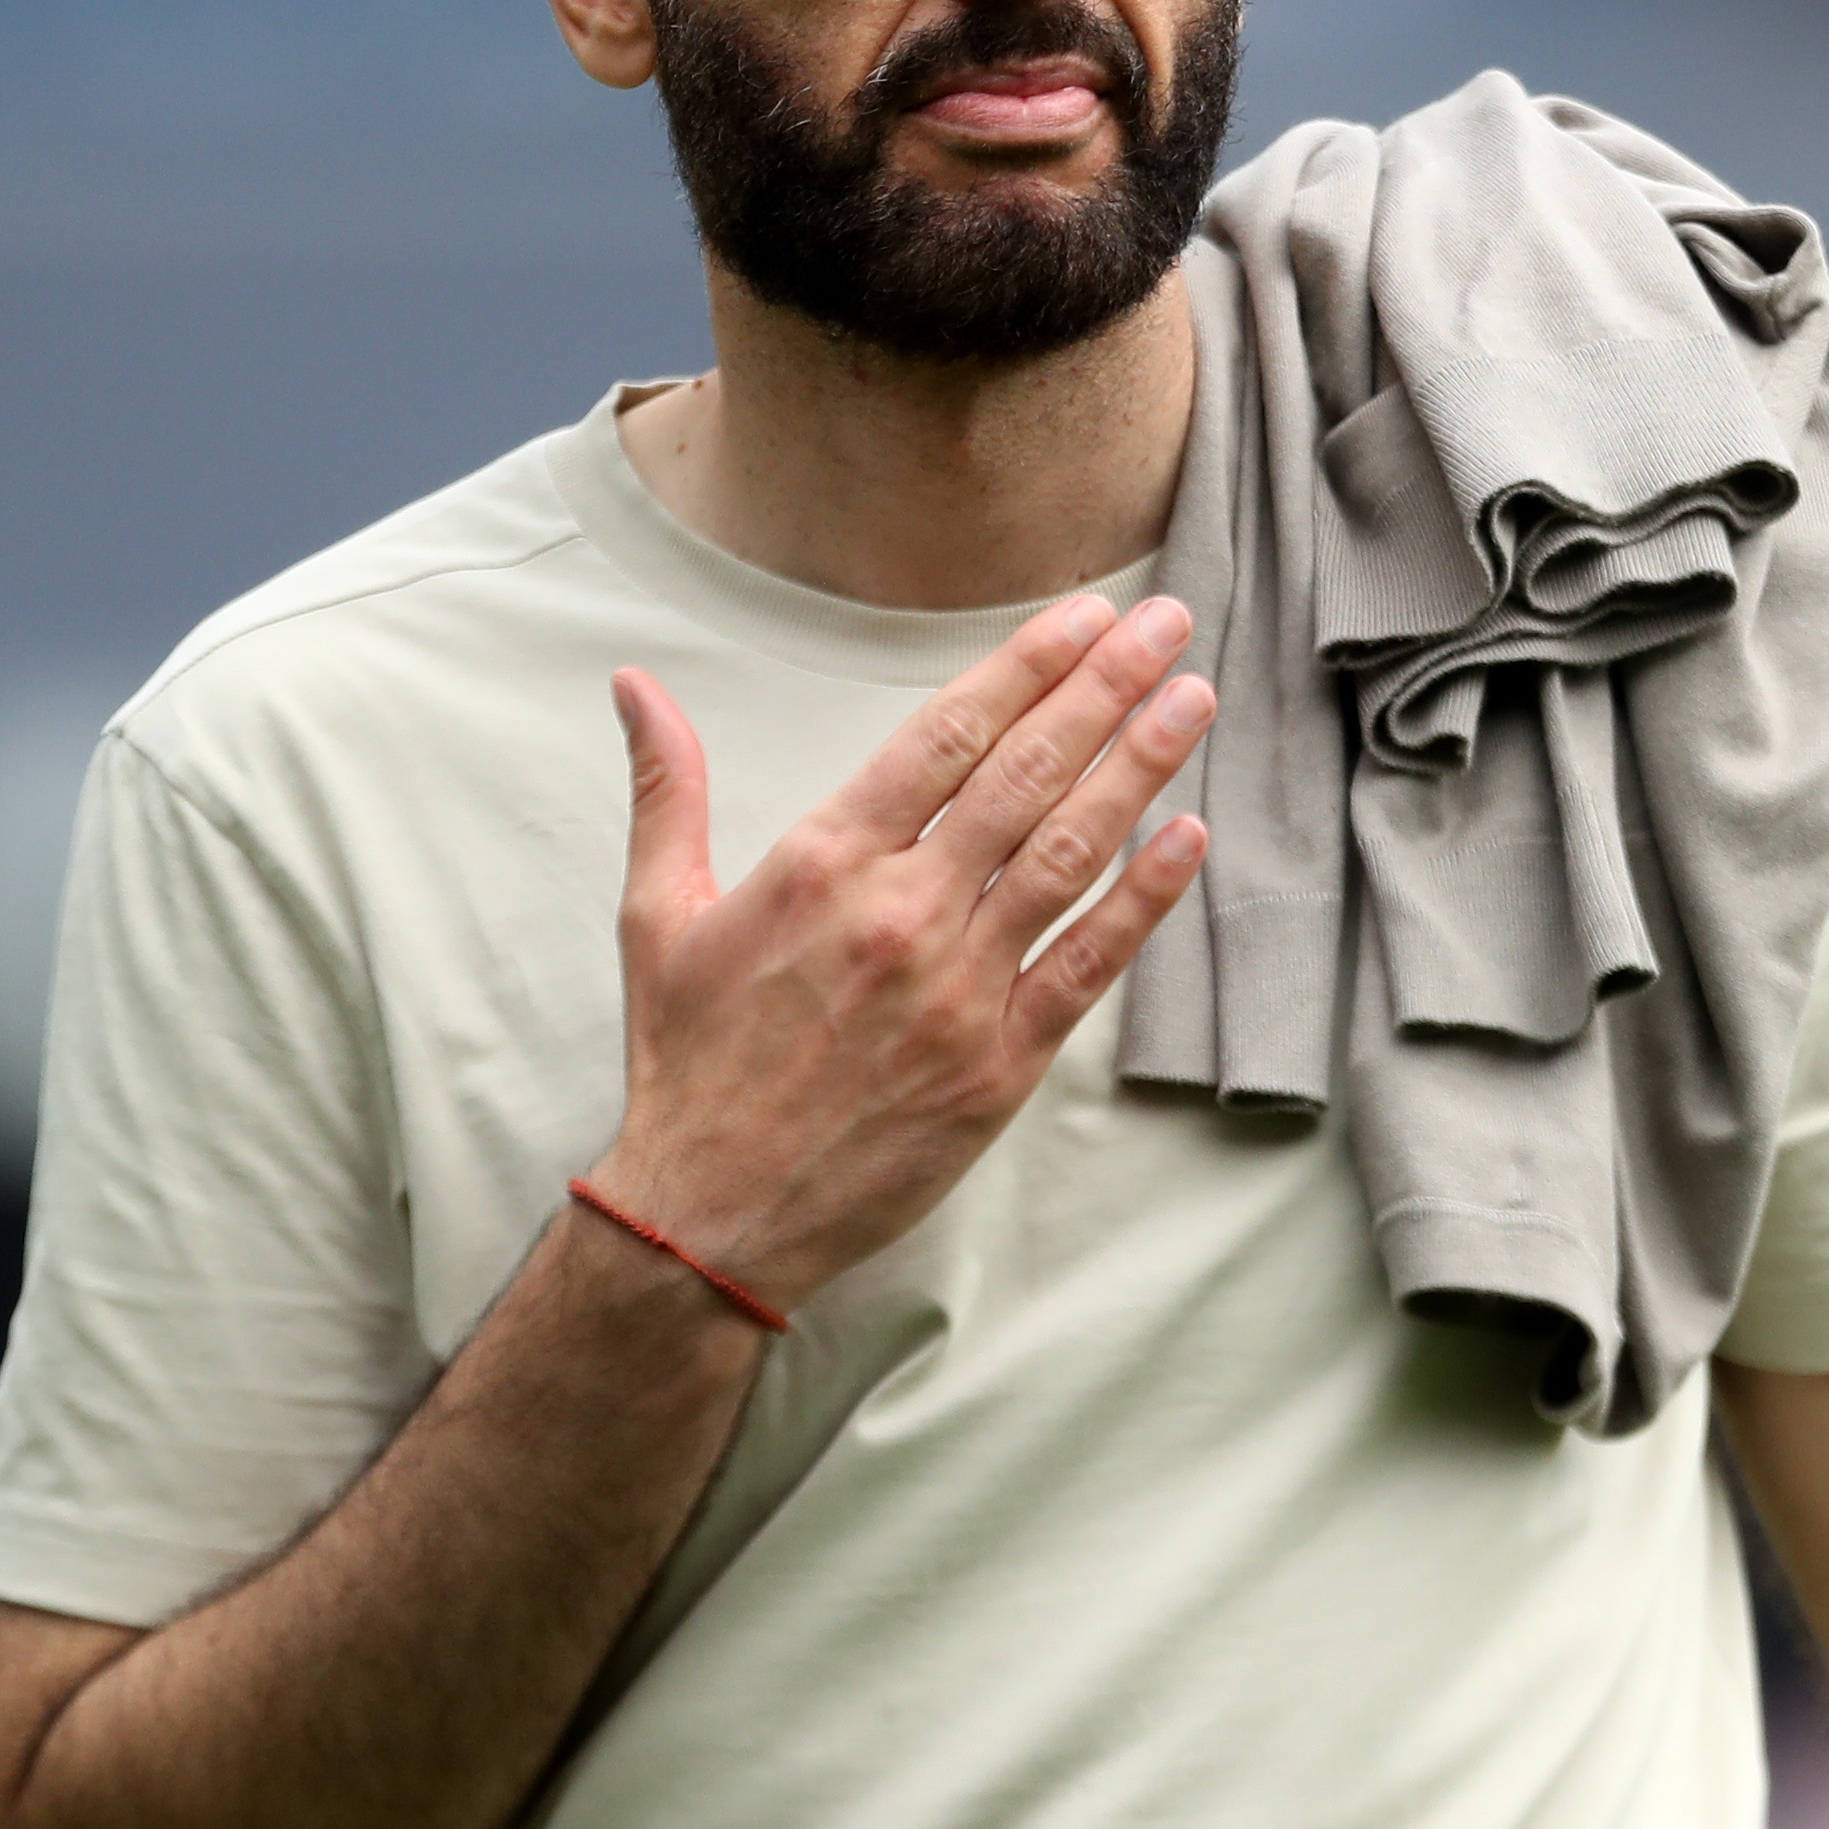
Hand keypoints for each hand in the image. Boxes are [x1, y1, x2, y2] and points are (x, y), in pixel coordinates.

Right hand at [593, 594, 1211, 1311]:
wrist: (712, 1213)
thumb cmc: (687, 1062)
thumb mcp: (657, 911)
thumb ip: (667, 788)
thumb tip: (633, 684)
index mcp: (823, 863)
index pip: (946, 735)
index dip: (1025, 665)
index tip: (1086, 614)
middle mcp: (901, 912)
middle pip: (1025, 774)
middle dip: (1105, 688)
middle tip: (1169, 623)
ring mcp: (958, 989)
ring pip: (1069, 854)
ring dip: (1140, 768)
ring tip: (1195, 699)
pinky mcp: (998, 1065)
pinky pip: (1088, 965)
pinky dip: (1144, 899)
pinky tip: (1190, 837)